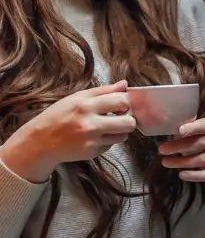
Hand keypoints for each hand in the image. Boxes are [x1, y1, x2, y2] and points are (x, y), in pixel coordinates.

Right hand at [0, 81, 135, 182]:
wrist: (42, 140)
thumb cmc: (60, 115)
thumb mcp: (77, 98)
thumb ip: (103, 91)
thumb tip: (124, 84)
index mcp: (85, 104)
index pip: (121, 101)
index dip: (126, 103)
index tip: (121, 105)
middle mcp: (90, 123)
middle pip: (129, 122)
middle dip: (129, 120)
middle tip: (120, 118)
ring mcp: (92, 139)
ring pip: (123, 136)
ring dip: (120, 131)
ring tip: (108, 127)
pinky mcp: (93, 152)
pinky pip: (111, 145)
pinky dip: (108, 140)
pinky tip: (96, 137)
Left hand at [158, 118, 204, 183]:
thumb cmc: (204, 142)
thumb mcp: (197, 132)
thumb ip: (186, 131)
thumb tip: (169, 131)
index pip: (204, 125)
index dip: (192, 128)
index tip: (179, 131)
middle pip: (200, 143)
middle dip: (179, 147)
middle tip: (162, 150)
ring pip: (202, 160)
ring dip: (182, 162)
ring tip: (166, 162)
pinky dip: (194, 175)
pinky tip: (182, 174)